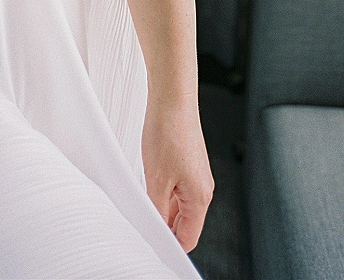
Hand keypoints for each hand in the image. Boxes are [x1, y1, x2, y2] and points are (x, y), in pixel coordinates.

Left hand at [141, 96, 213, 252]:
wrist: (173, 99)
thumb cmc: (167, 132)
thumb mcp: (155, 179)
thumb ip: (157, 210)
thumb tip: (156, 229)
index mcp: (200, 197)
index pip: (188, 238)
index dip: (169, 244)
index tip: (150, 243)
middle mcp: (203, 188)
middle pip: (184, 223)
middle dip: (163, 225)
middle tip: (141, 220)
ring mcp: (197, 175)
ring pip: (179, 205)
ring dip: (161, 207)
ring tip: (142, 197)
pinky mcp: (189, 163)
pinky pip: (177, 188)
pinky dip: (163, 191)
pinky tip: (148, 182)